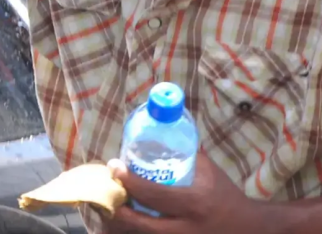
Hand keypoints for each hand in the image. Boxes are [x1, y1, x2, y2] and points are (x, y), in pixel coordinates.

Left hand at [103, 153, 279, 233]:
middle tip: (106, 191)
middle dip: (119, 209)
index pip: (154, 194)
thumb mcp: (208, 171)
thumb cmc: (225, 195)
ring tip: (111, 207)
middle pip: (143, 224)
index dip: (129, 181)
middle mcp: (188, 227)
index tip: (113, 167)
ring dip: (124, 223)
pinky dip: (137, 230)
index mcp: (195, 202)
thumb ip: (184, 155)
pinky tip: (126, 220)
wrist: (250, 228)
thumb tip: (156, 133)